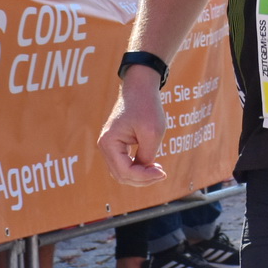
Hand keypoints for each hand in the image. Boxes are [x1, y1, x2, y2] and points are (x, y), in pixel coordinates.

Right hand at [97, 68, 167, 185]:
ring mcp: (109, 146)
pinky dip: (137, 168)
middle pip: (121, 175)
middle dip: (142, 178)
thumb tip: (145, 172)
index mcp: (109, 143)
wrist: (140, 88)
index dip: (144, 176)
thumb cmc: (147, 106)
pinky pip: (124, 164)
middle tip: (162, 173)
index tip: (163, 172)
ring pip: (122, 172)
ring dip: (140, 175)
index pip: (125, 171)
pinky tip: (152, 165)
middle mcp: (105, 146)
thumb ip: (147, 155)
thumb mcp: (152, 132)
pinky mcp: (116, 145)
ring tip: (158, 170)